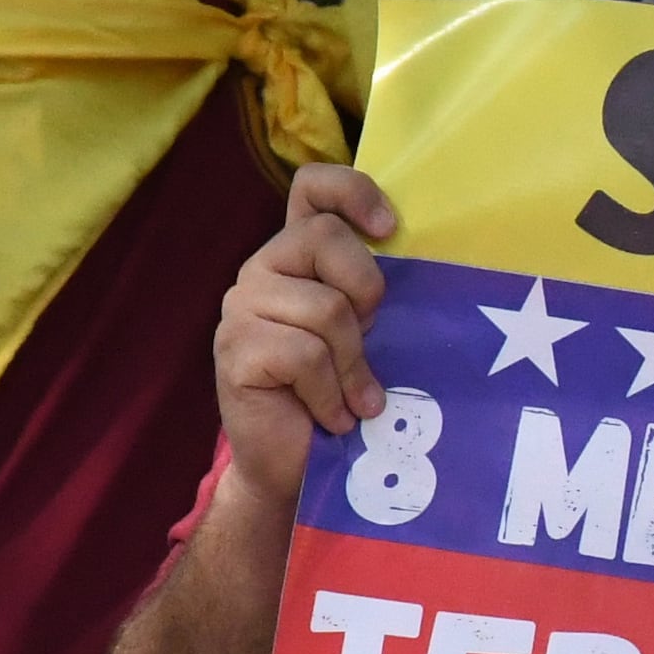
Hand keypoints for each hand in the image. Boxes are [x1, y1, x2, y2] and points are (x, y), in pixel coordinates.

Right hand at [207, 165, 400, 519]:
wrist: (293, 467)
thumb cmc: (341, 395)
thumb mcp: (366, 333)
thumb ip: (372, 291)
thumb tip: (419, 257)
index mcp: (297, 254)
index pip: (313, 187)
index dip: (352, 190)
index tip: (389, 230)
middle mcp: (262, 268)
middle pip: (324, 238)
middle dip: (365, 290)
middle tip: (369, 338)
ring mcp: (241, 307)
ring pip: (323, 307)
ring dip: (352, 364)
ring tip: (354, 399)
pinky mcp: (234, 349)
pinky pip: (304, 355)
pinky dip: (330, 393)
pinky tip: (331, 416)